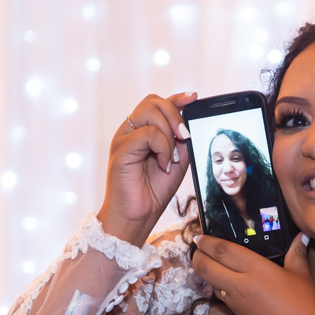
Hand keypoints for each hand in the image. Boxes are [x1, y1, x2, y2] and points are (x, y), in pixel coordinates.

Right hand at [98, 92, 195, 244]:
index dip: (177, 98)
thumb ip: (182, 139)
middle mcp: (129, 131)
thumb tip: (190, 119)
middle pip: (153, 102)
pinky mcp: (120, 150)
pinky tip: (163, 164)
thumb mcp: (177, 160)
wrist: (137, 216)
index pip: (157, 103)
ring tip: (171, 157)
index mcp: (141, 131)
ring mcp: (123, 139)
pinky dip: (162, 147)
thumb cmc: (154, 190)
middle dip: (175, 116)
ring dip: (169, 133)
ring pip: (149, 113)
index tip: (194, 98)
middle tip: (184, 138)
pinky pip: (147, 133)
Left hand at [191, 233, 314, 314]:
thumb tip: (302, 236)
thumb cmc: (304, 307)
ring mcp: (235, 301)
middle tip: (197, 248)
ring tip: (209, 262)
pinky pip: (221, 295)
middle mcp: (240, 284)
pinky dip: (217, 285)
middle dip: (197, 256)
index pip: (224, 251)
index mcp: (256, 269)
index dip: (208, 243)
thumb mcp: (302, 276)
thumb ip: (297, 254)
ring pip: (211, 282)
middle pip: (206, 268)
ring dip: (205, 271)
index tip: (199, 237)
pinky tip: (225, 281)